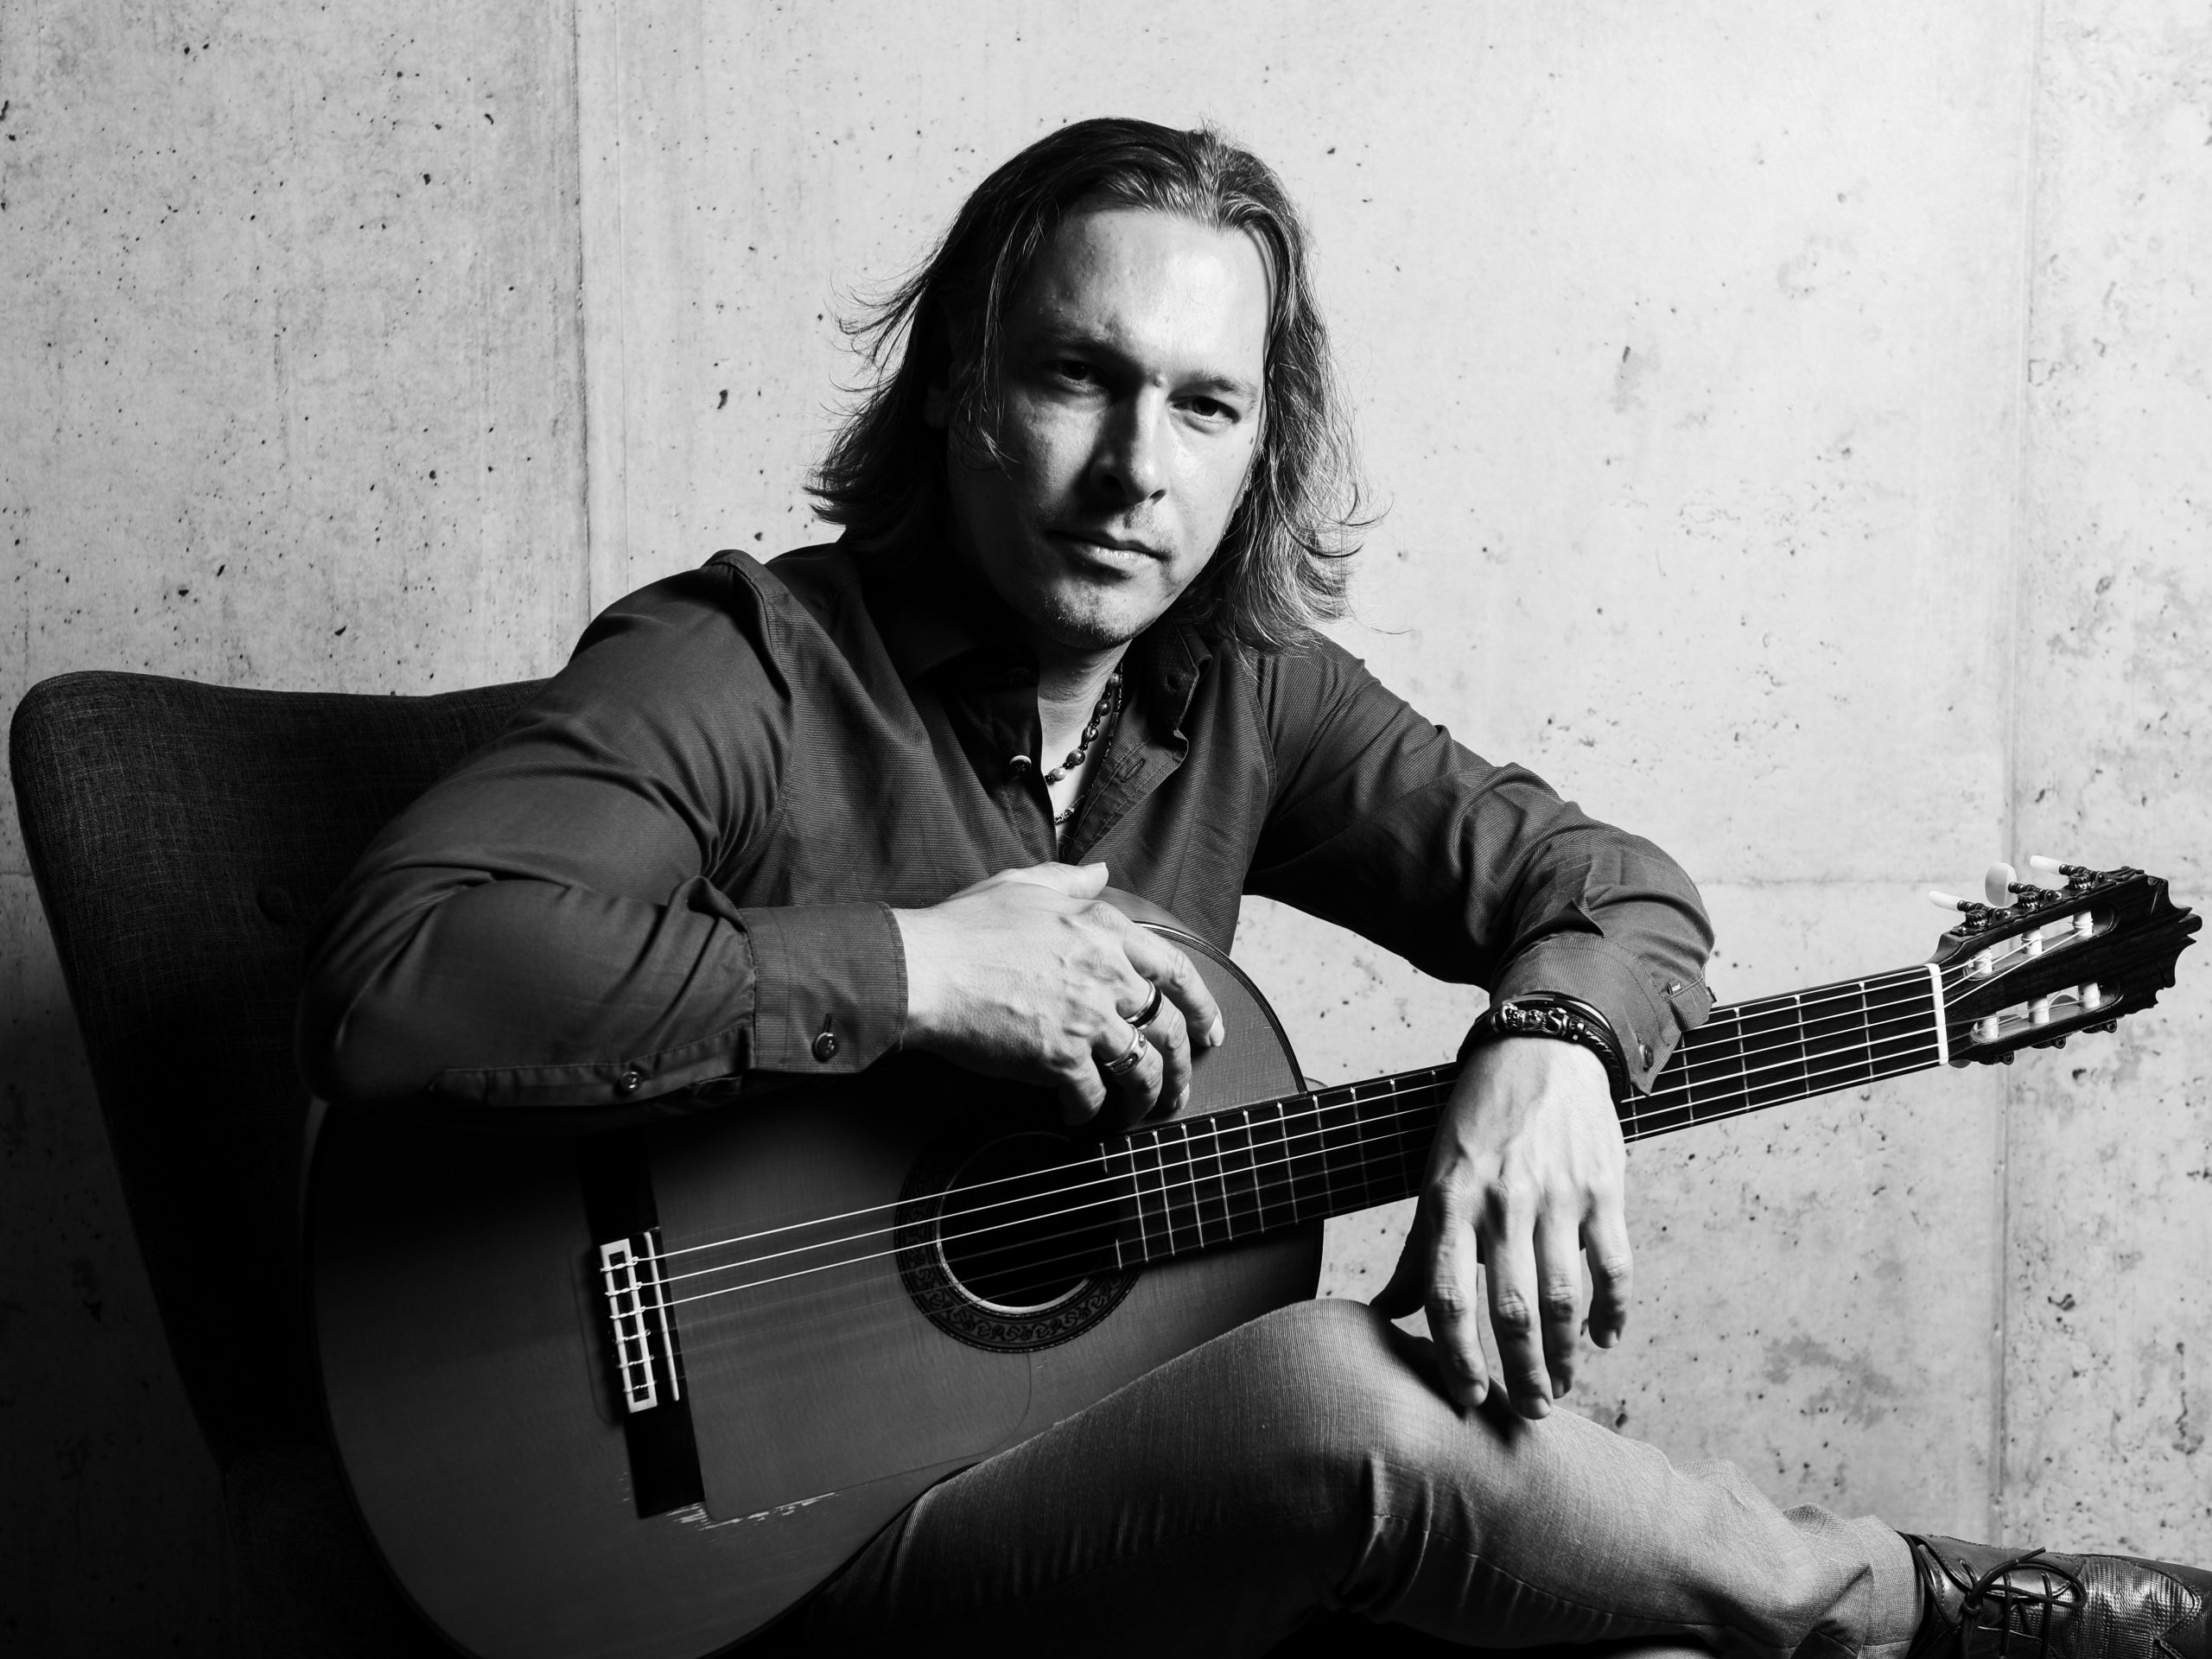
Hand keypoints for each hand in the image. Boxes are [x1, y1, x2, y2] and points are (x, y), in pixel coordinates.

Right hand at [891, 862, 1225, 1128]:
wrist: (924, 970)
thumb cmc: (965, 928)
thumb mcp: (1023, 884)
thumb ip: (1070, 881)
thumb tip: (1099, 871)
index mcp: (1106, 930)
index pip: (1177, 971)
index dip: (1202, 1007)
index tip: (1210, 1032)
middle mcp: (1108, 973)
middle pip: (1170, 1028)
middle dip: (1183, 1066)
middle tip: (1181, 1089)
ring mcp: (1087, 1017)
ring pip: (1143, 1069)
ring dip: (1146, 1099)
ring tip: (1138, 1114)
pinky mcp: (1060, 1058)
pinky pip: (1093, 1097)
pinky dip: (1089, 1114)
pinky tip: (1078, 1119)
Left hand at [1373, 1036, 1630, 1418]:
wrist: (1541, 1049)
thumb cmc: (1478, 1122)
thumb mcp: (1435, 1176)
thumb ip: (1420, 1250)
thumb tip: (1384, 1311)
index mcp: (1450, 1200)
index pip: (1447, 1296)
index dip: (1457, 1357)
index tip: (1468, 1399)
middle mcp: (1502, 1201)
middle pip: (1511, 1309)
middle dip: (1520, 1373)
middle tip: (1529, 1412)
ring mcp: (1556, 1195)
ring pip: (1563, 1297)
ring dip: (1564, 1354)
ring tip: (1562, 1385)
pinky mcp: (1603, 1188)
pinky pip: (1614, 1265)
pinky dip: (1613, 1311)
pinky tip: (1605, 1339)